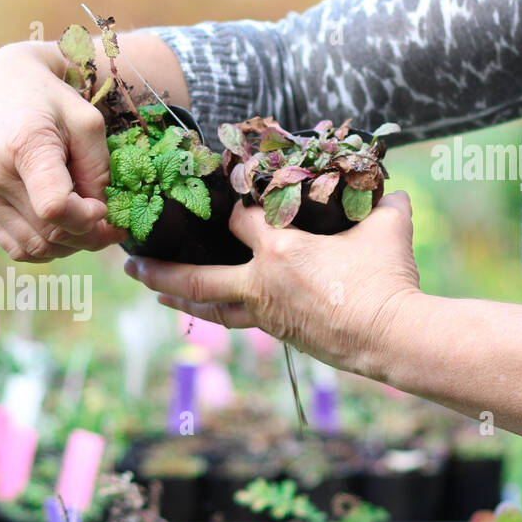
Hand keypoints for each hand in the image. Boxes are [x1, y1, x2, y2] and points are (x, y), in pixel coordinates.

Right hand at [0, 42, 123, 262]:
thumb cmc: (49, 100)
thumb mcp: (87, 122)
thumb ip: (97, 170)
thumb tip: (99, 217)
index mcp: (23, 146)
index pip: (54, 207)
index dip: (86, 218)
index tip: (104, 208)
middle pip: (49, 233)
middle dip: (89, 237)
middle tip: (113, 227)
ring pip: (35, 248)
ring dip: (70, 247)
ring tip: (89, 227)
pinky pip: (18, 247)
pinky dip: (47, 249)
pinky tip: (64, 231)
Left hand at [123, 192, 421, 378]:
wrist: (392, 335)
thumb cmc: (387, 276)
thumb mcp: (388, 226)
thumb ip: (383, 201)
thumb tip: (390, 187)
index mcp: (279, 249)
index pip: (240, 220)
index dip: (235, 205)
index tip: (228, 196)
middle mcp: (262, 282)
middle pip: (197, 277)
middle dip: (160, 271)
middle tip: (129, 265)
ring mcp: (267, 313)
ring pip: (211, 306)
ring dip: (179, 299)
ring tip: (154, 293)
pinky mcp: (280, 333)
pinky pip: (238, 320)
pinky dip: (218, 311)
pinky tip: (208, 308)